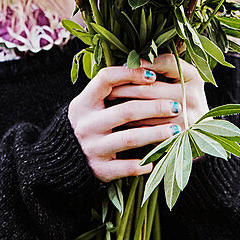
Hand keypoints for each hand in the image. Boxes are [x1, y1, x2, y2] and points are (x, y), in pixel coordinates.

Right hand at [68, 62, 191, 182]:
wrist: (63, 160)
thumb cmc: (88, 123)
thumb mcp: (90, 104)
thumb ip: (111, 90)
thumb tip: (149, 70)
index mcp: (83, 103)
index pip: (106, 79)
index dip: (130, 73)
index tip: (153, 75)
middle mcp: (86, 124)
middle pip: (126, 110)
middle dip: (155, 107)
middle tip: (176, 106)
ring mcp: (92, 148)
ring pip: (130, 138)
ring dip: (156, 133)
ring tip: (176, 130)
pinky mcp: (99, 170)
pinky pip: (125, 167)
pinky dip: (142, 163)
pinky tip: (156, 159)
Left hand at [114, 54, 208, 131]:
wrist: (200, 133)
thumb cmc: (182, 100)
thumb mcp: (178, 81)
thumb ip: (161, 69)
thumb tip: (129, 62)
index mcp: (194, 77)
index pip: (167, 62)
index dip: (144, 63)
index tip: (125, 64)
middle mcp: (193, 96)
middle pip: (151, 88)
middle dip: (126, 87)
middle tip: (109, 87)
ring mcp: (187, 117)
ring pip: (146, 110)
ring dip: (125, 106)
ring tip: (110, 102)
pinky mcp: (178, 136)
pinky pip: (148, 128)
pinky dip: (132, 124)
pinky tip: (120, 120)